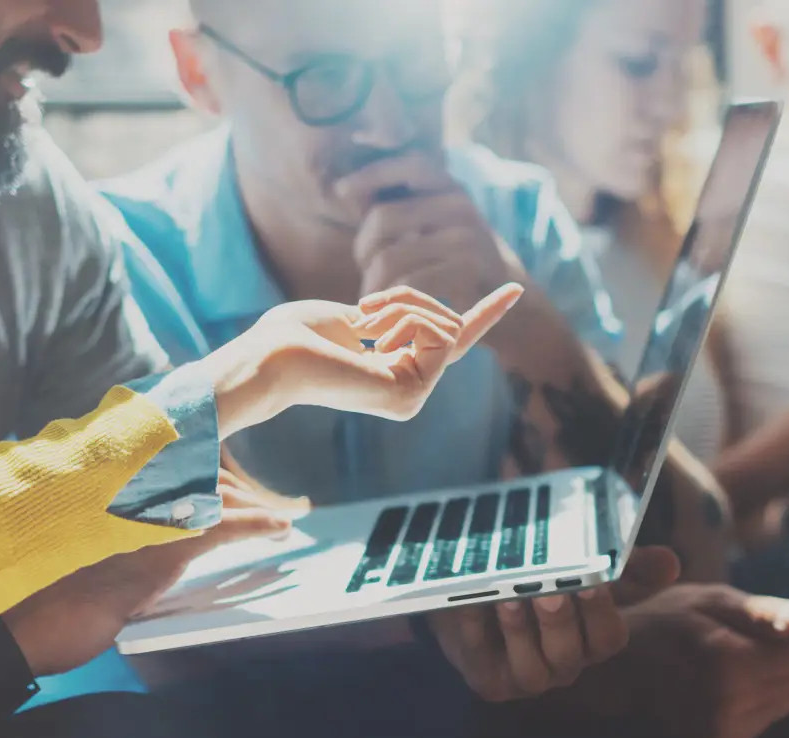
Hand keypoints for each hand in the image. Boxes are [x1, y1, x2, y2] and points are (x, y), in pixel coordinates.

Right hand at [3, 473, 299, 676]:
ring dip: (253, 505)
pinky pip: (221, 528)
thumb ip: (99, 541)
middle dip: (237, 489)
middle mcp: (129, 502)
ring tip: (282, 515)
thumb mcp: (71, 562)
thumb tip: (111, 544)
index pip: (171, 471)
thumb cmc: (33, 604)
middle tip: (265, 505)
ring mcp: (146, 524)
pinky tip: (281, 527)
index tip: (229, 482)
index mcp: (110, 500)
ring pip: (215, 497)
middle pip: (200, 478)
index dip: (205, 474)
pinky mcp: (161, 553)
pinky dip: (255, 525)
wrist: (11, 630)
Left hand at [203, 284, 523, 436]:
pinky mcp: (413, 395)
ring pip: (445, 326)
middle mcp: (409, 392)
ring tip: (364, 323)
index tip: (515, 288)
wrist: (273, 357)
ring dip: (403, 306)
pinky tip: (374, 340)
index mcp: (395, 372)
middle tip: (366, 308)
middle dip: (410, 297)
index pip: (449, 341)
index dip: (484, 314)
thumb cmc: (298, 334)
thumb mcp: (358, 315)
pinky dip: (406, 319)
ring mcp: (414, 399)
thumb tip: (436, 324)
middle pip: (446, 323)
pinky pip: (438, 335)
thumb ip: (397, 317)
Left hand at [335, 153, 520, 314]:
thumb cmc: (455, 261)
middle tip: (363, 268)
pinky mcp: (468, 271)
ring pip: (392, 257)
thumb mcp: (433, 225)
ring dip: (372, 281)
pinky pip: (410, 282)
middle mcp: (460, 205)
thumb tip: (346, 190)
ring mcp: (466, 237)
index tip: (341, 190)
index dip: (372, 173)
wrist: (507, 299)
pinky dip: (390, 298)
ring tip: (370, 294)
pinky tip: (386, 306)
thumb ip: (399, 207)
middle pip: (385, 218)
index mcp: (450, 188)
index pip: (409, 165)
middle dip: (363, 247)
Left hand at [428, 546, 680, 701]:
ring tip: (508, 598)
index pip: (609, 639)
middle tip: (548, 592)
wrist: (474, 594)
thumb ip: (622, 564)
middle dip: (559, 624)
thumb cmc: (538, 580)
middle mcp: (564, 666)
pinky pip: (482, 661)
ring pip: (531, 670)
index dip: (600, 613)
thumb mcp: (580, 567)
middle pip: (569, 656)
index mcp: (592, 642)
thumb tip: (671, 563)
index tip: (590, 582)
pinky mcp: (487, 682)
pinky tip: (470, 601)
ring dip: (520, 633)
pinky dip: (475, 630)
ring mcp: (525, 679)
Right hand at [617, 585, 788, 737]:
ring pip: (784, 701)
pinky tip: (731, 682)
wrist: (619, 666)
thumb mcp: (712, 600)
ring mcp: (720, 729)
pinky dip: (757, 699)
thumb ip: (763, 612)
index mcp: (728, 661)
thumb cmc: (666, 621)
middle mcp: (727, 702)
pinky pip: (763, 719)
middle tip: (760, 635)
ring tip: (740, 657)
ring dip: (775, 679)